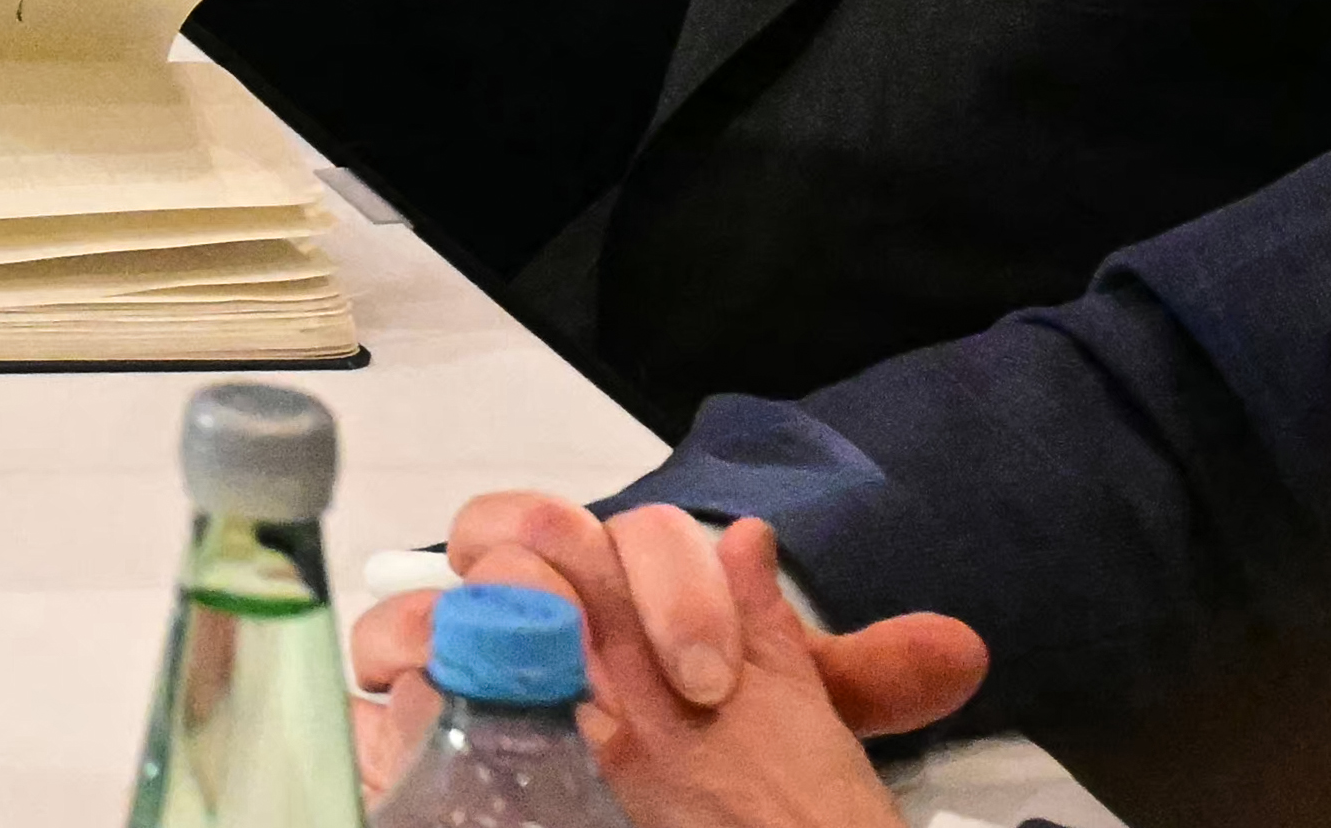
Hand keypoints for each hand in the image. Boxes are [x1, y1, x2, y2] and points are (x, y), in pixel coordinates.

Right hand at [354, 504, 985, 821]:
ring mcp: (474, 661)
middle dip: (547, 583)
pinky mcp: (421, 723)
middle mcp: (551, 608)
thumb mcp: (801, 726)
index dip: (671, 588)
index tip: (712, 681)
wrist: (706, 799)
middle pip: (512, 531)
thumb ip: (855, 682)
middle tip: (597, 680)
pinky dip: (388, 700)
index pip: (638, 530)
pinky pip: (373, 687)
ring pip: (421, 603)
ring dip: (443, 634)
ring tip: (485, 693)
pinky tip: (423, 734)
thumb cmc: (732, 766)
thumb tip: (956, 648)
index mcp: (635, 587)